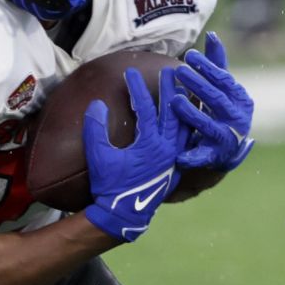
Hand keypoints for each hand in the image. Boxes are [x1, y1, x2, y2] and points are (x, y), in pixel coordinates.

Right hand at [82, 67, 184, 240]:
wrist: (124, 214)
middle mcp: (168, 150)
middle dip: (170, 90)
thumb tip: (97, 104)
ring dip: (184, 106)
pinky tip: (190, 115)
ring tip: (185, 88)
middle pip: (173, 112)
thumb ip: (95, 129)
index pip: (147, 110)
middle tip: (169, 70)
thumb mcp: (99, 157)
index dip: (138, 89)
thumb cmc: (109, 186)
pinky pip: (188, 139)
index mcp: (150, 146)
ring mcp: (175, 158)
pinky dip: (189, 124)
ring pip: (185, 125)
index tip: (131, 72)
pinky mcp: (177, 164)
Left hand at [170, 32, 255, 172]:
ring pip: (209, 126)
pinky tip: (179, 155)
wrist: (227, 148)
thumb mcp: (221, 87)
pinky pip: (203, 156)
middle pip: (217, 100)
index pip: (224, 80)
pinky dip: (192, 156)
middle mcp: (237, 118)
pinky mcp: (216, 156)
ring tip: (174, 101)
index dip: (208, 67)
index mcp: (240, 99)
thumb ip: (216, 63)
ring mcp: (227, 138)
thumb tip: (211, 34)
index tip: (189, 55)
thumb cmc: (221, 109)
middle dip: (198, 85)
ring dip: (193, 114)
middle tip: (179, 71)